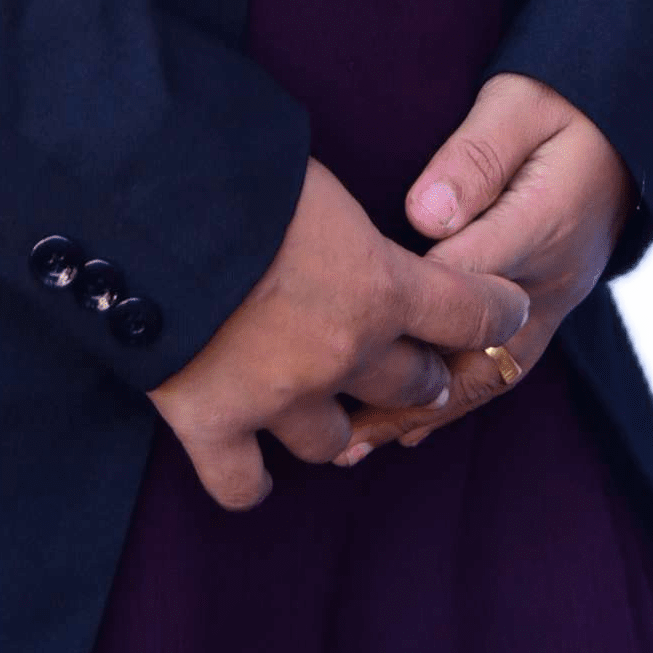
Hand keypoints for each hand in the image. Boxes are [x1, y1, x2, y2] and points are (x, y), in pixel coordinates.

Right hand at [148, 158, 531, 512]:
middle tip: (409, 366)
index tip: (504, 310)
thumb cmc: (232, 168)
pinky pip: (244, 484)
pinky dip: (250, 478)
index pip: (472, 313)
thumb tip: (333, 218)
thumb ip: (343, 218)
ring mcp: (280, 397)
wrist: (147, 206)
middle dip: (417, 374)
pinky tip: (253, 467)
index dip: (494, 313)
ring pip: (337, 438)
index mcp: (380, 283)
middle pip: (412, 386)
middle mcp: (343, 352)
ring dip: (338, 420)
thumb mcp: (313, 175)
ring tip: (326, 403)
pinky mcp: (214, 425)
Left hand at [334, 75, 630, 462]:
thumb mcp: (518, 108)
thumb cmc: (558, 108)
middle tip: (340, 425)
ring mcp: (551, 305)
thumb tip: (426, 212)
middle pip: (475, 352)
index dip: (407, 299)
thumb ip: (474, 158)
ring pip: (486, 377)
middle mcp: (550, 282)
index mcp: (543, 226)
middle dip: (406, 392)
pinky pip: (499, 371)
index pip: (466, 277)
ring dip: (424, 412)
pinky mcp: (544, 313)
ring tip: (359, 445)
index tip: (345, 317)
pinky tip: (410, 428)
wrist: (622, 128)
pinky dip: (453, 403)